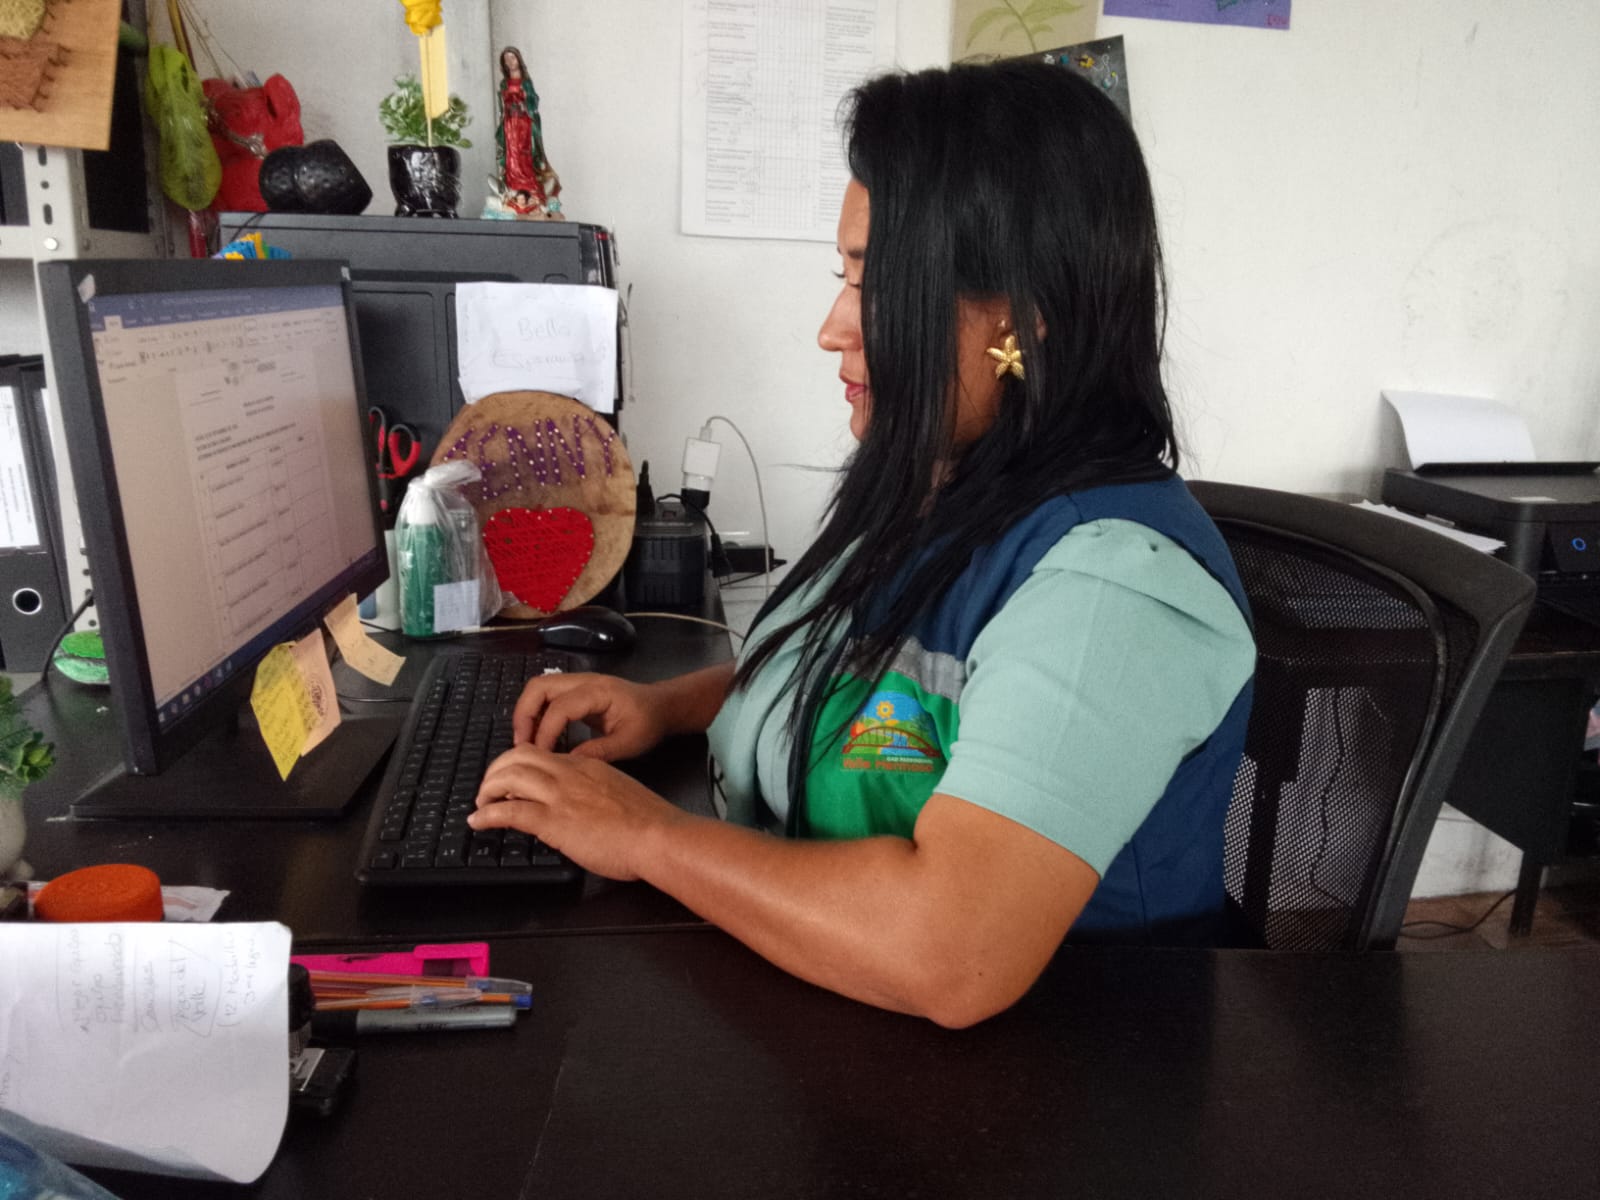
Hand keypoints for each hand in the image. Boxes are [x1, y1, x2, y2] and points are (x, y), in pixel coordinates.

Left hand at [469, 745, 684, 880]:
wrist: (658, 836)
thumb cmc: (648, 823)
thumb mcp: (617, 795)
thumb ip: (594, 794)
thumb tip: (580, 809)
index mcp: (586, 765)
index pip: (542, 755)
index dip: (520, 765)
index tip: (512, 781)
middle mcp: (569, 773)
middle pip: (518, 756)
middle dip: (496, 770)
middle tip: (489, 790)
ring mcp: (560, 795)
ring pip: (509, 776)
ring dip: (487, 789)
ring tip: (481, 805)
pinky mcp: (554, 820)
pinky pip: (510, 810)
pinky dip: (487, 815)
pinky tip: (479, 822)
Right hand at [512, 672, 668, 760]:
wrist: (661, 707)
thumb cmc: (649, 723)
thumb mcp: (629, 743)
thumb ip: (599, 752)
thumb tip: (566, 764)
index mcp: (598, 692)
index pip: (560, 707)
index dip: (545, 732)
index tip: (540, 756)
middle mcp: (583, 681)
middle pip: (539, 687)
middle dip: (524, 715)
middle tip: (521, 745)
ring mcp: (578, 684)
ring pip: (539, 689)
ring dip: (527, 713)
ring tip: (525, 743)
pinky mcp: (575, 692)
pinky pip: (547, 697)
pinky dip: (537, 714)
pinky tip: (538, 737)